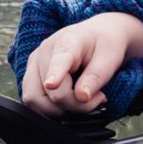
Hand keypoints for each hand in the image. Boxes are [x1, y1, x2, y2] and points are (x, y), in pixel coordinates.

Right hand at [19, 12, 142, 116]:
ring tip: (81, 100)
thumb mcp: (109, 60)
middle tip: (97, 98)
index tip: (52, 84)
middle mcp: (45, 51)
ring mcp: (35, 63)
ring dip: (60, 108)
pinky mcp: (32, 74)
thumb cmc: (104, 45)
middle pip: (50, 90)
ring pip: (35, 98)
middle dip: (74, 104)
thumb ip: (95, 78)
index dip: (55, 73)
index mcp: (68, 41)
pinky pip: (34, 99)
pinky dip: (52, 107)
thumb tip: (81, 97)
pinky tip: (69, 100)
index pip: (59, 60)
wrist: (98, 35)